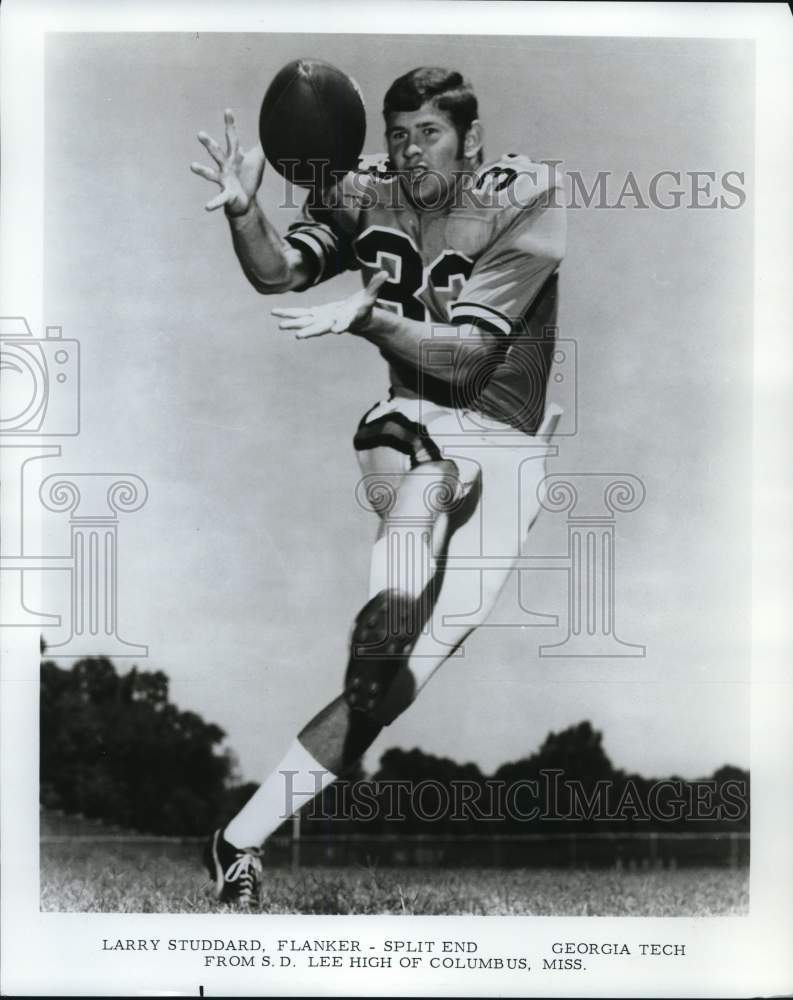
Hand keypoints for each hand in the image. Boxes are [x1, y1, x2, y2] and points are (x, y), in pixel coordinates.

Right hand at [190, 109, 264, 214]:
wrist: (246, 200)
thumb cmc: (249, 177)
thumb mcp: (258, 159)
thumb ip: (263, 144)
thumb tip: (271, 128)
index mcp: (234, 156)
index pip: (232, 138)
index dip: (230, 125)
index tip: (228, 111)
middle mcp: (226, 166)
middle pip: (216, 153)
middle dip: (209, 144)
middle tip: (200, 134)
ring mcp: (223, 180)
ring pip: (211, 174)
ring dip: (202, 170)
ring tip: (192, 166)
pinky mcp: (226, 195)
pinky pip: (219, 199)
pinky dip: (213, 203)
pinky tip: (207, 207)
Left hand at [271, 271, 388, 338]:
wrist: (355, 319)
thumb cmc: (363, 308)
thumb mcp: (370, 297)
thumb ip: (375, 286)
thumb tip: (386, 273)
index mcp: (345, 319)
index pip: (345, 323)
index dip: (342, 325)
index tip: (338, 330)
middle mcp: (330, 322)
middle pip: (320, 327)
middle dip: (310, 330)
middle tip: (299, 336)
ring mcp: (320, 319)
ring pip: (305, 322)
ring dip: (293, 323)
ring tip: (280, 325)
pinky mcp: (314, 315)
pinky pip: (299, 314)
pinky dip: (289, 314)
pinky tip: (276, 313)